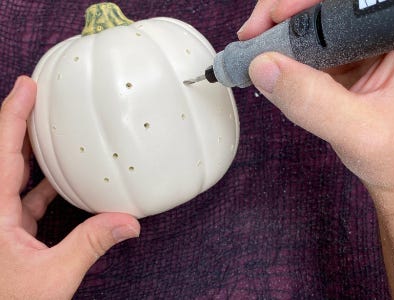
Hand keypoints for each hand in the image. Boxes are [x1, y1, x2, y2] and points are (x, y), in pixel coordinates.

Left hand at [0, 76, 139, 298]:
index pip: (2, 152)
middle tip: (42, 96)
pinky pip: (24, 194)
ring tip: (52, 129)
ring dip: (32, 149)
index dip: (12, 115)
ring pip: (13, 172)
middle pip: (5, 154)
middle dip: (22, 122)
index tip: (26, 87)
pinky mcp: (8, 229)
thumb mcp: (51, 278)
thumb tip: (127, 223)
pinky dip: (42, 181)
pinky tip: (62, 177)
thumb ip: (90, 246)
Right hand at [239, 0, 393, 195]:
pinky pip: (310, 48)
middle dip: (284, 18)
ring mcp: (363, 47)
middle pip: (325, 8)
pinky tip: (274, 66)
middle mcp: (380, 36)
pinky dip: (286, 56)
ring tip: (257, 53)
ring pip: (314, 25)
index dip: (305, 2)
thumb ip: (314, 102)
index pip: (352, 2)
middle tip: (254, 39)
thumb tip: (265, 69)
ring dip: (281, 37)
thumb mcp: (360, 133)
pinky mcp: (347, 59)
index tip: (273, 21)